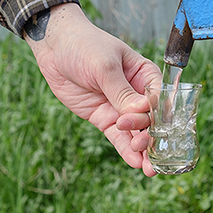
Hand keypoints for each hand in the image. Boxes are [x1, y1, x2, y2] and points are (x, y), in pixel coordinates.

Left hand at [23, 4, 161, 175]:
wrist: (54, 46)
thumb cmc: (84, 45)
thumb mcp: (104, 66)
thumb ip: (121, 92)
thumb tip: (140, 113)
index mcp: (144, 74)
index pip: (159, 98)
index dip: (159, 114)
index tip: (153, 126)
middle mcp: (135, 93)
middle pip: (150, 119)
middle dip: (150, 135)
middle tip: (141, 145)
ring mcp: (119, 108)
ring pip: (136, 132)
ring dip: (142, 149)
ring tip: (147, 167)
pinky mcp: (103, 118)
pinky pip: (117, 137)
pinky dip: (125, 150)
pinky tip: (134, 162)